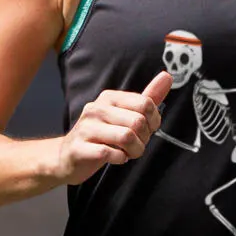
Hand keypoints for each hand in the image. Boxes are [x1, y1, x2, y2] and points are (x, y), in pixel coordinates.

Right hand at [54, 70, 172, 184]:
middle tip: (136, 145)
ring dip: (134, 151)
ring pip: (127, 137)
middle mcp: (96, 109)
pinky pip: (110, 153)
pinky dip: (119, 159)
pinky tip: (115, 157)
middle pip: (138, 122)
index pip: (146, 104)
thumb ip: (148, 97)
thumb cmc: (103, 135)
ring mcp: (86, 128)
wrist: (68, 156)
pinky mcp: (79, 148)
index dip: (153, 122)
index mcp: (109, 98)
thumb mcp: (126, 114)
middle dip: (144, 139)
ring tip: (127, 153)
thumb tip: (167, 76)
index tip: (146, 130)